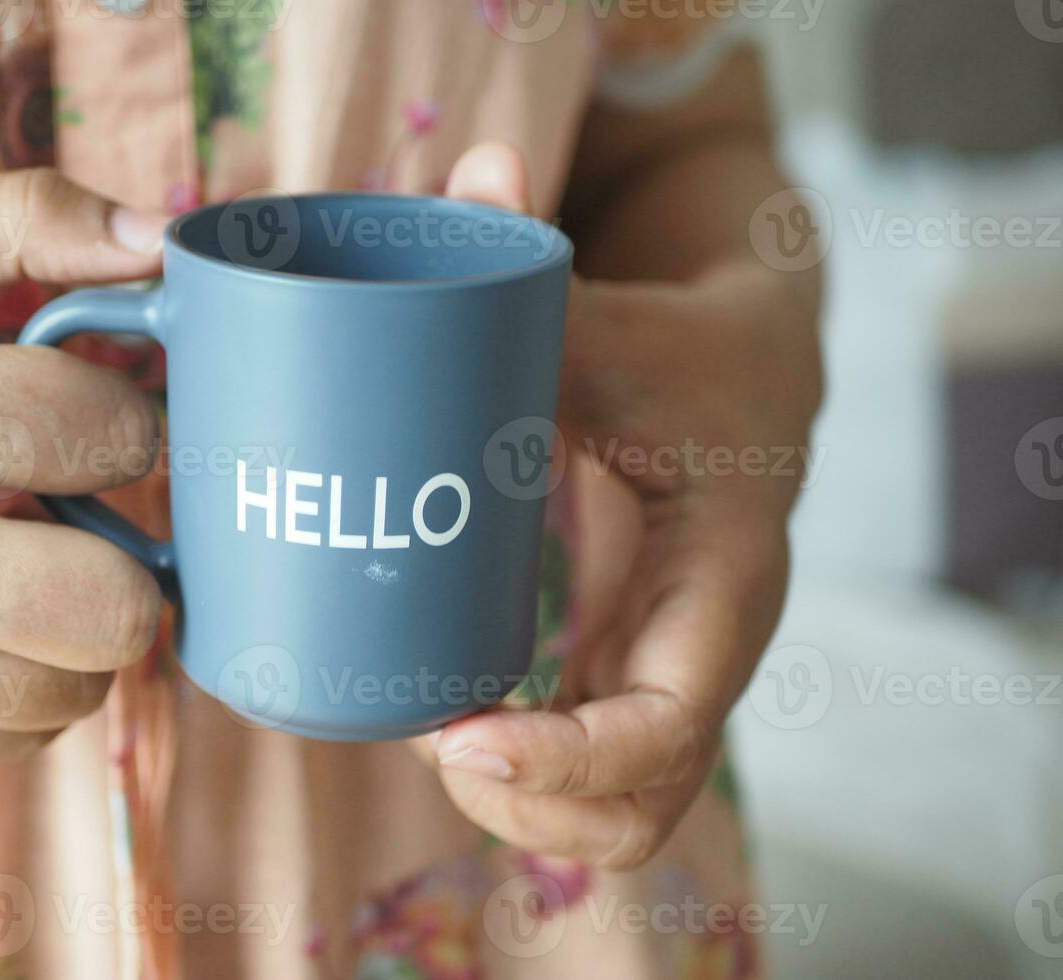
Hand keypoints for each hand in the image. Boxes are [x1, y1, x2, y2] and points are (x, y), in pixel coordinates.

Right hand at [0, 170, 173, 759]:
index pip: (111, 436)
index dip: (129, 416)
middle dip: (132, 555)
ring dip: (85, 626)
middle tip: (87, 511)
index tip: (87, 412)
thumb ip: (25, 219)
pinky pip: (19, 736)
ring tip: (31, 561)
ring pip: (79, 692)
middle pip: (114, 610)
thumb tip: (163, 238)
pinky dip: (32, 678)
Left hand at [428, 144, 822, 867]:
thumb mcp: (636, 320)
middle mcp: (703, 647)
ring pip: (621, 810)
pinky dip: (522, 773)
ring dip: (523, 809)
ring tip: (431, 735)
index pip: (669, 725)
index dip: (568, 759)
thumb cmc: (697, 350)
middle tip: (430, 739)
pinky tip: (446, 720)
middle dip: (532, 807)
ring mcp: (667, 666)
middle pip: (642, 806)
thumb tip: (476, 169)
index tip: (460, 738)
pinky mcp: (627, 663)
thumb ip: (549, 275)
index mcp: (723, 577)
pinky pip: (588, 763)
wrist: (748, 373)